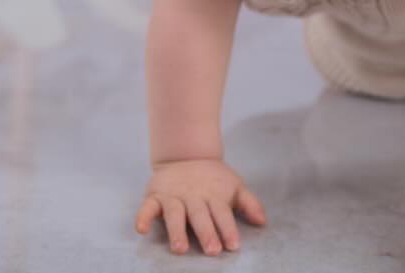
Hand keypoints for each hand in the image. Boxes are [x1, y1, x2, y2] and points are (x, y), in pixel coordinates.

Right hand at [134, 157, 266, 254]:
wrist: (186, 154)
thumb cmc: (213, 179)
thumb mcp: (234, 186)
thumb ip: (248, 203)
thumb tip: (263, 221)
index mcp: (214, 195)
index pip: (222, 213)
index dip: (228, 228)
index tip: (233, 245)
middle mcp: (193, 196)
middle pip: (200, 215)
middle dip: (206, 232)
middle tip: (212, 250)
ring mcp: (173, 196)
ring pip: (175, 214)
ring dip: (177, 231)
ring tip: (180, 248)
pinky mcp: (155, 196)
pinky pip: (147, 207)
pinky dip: (143, 217)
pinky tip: (141, 229)